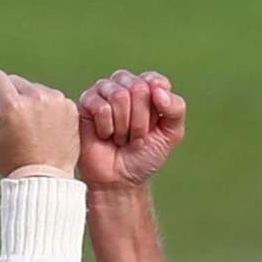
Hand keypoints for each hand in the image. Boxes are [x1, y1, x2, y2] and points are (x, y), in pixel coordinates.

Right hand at [0, 71, 79, 177]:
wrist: (44, 178)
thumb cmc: (9, 159)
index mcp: (11, 104)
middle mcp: (35, 97)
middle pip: (14, 81)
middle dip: (10, 98)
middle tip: (14, 126)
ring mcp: (56, 101)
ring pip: (32, 88)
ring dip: (28, 102)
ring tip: (30, 129)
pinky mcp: (69, 106)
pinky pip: (49, 97)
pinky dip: (45, 108)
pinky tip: (44, 128)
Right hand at [78, 69, 187, 189]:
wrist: (120, 179)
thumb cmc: (144, 155)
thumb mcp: (171, 135)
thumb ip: (176, 108)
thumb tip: (159, 89)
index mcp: (147, 87)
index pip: (156, 81)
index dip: (156, 108)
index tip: (154, 126)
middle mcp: (124, 84)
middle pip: (138, 88)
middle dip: (140, 121)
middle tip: (135, 136)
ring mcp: (103, 91)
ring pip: (119, 95)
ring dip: (123, 126)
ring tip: (120, 138)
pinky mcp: (85, 102)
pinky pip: (101, 107)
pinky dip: (107, 128)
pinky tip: (105, 135)